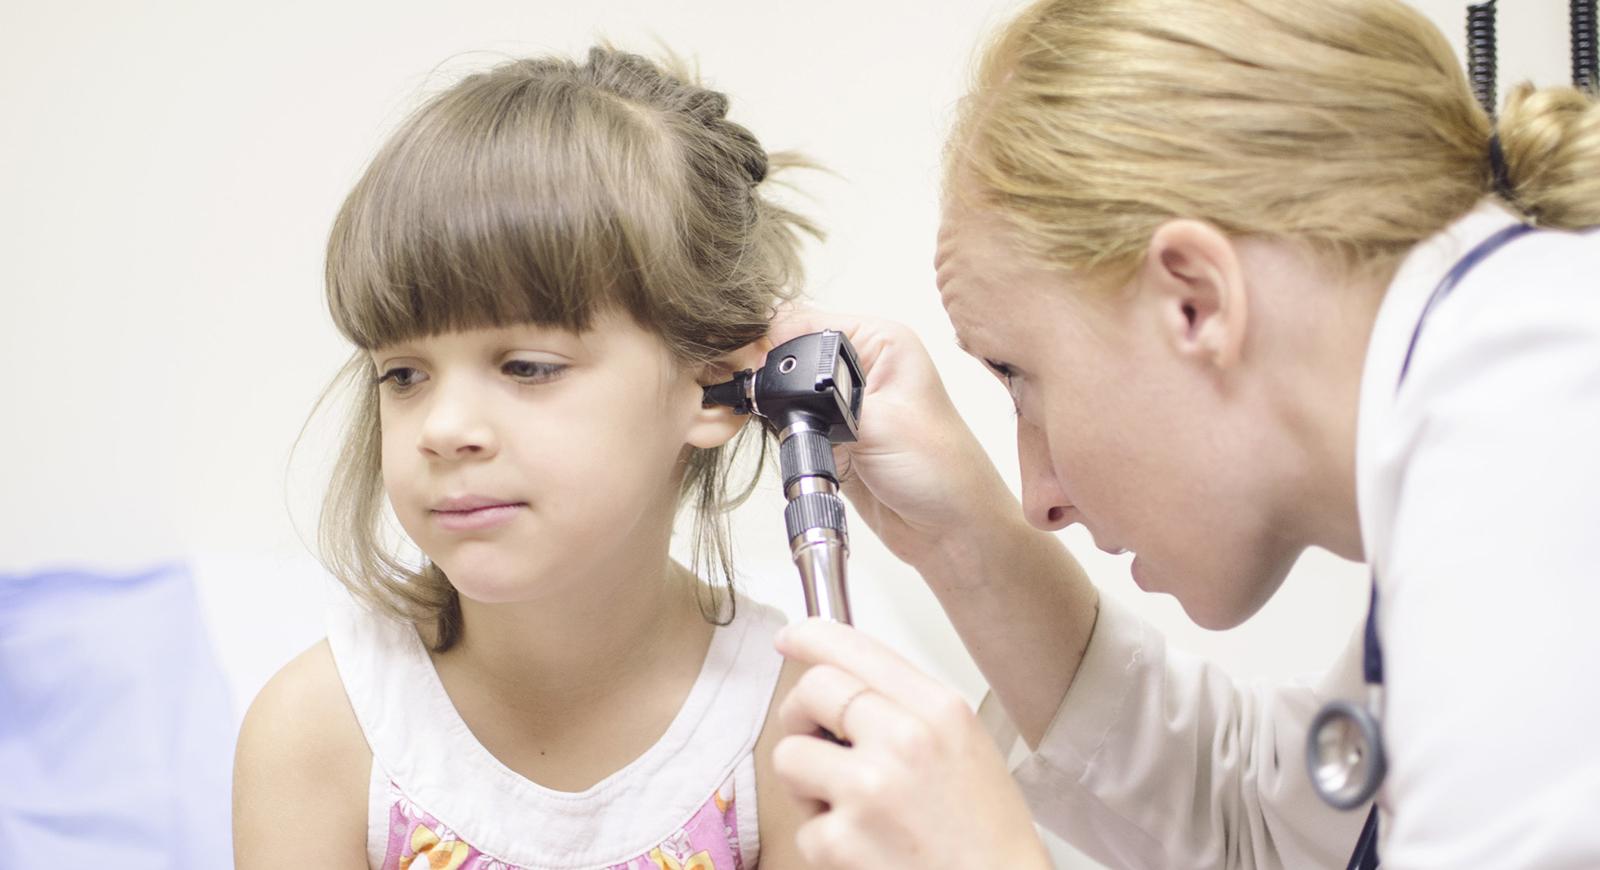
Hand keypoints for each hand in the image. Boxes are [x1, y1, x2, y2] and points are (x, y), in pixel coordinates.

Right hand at [767, 308, 1017, 572]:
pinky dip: (785, 439)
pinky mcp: (832, 437)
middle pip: (789, 354)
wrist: (950, 532)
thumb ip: (822, 397)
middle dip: (771, 378)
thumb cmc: (943, 472)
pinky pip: (791, 428)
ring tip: (788, 431)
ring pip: (785, 394)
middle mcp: (861, 365)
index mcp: (881, 340)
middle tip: (763, 405)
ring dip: (778, 414)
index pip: (806, 321)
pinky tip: (793, 449)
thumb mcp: (880, 422)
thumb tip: (775, 380)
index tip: (754, 369)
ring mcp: (844, 403)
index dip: (774, 342)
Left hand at [771, 619, 1052, 867]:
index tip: (790, 638)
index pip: (857, 648)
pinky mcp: (840, 840)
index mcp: (940, 710)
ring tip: (849, 805)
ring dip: (806, 781)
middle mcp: (904, 740)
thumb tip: (845, 680)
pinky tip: (865, 848)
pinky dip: (825, 840)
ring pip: (789, 754)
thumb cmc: (986, 834)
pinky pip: (803, 825)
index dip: (812, 637)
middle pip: (813, 689)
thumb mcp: (965, 746)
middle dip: (800, 713)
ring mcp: (868, 789)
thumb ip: (909, 707)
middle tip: (815, 739)